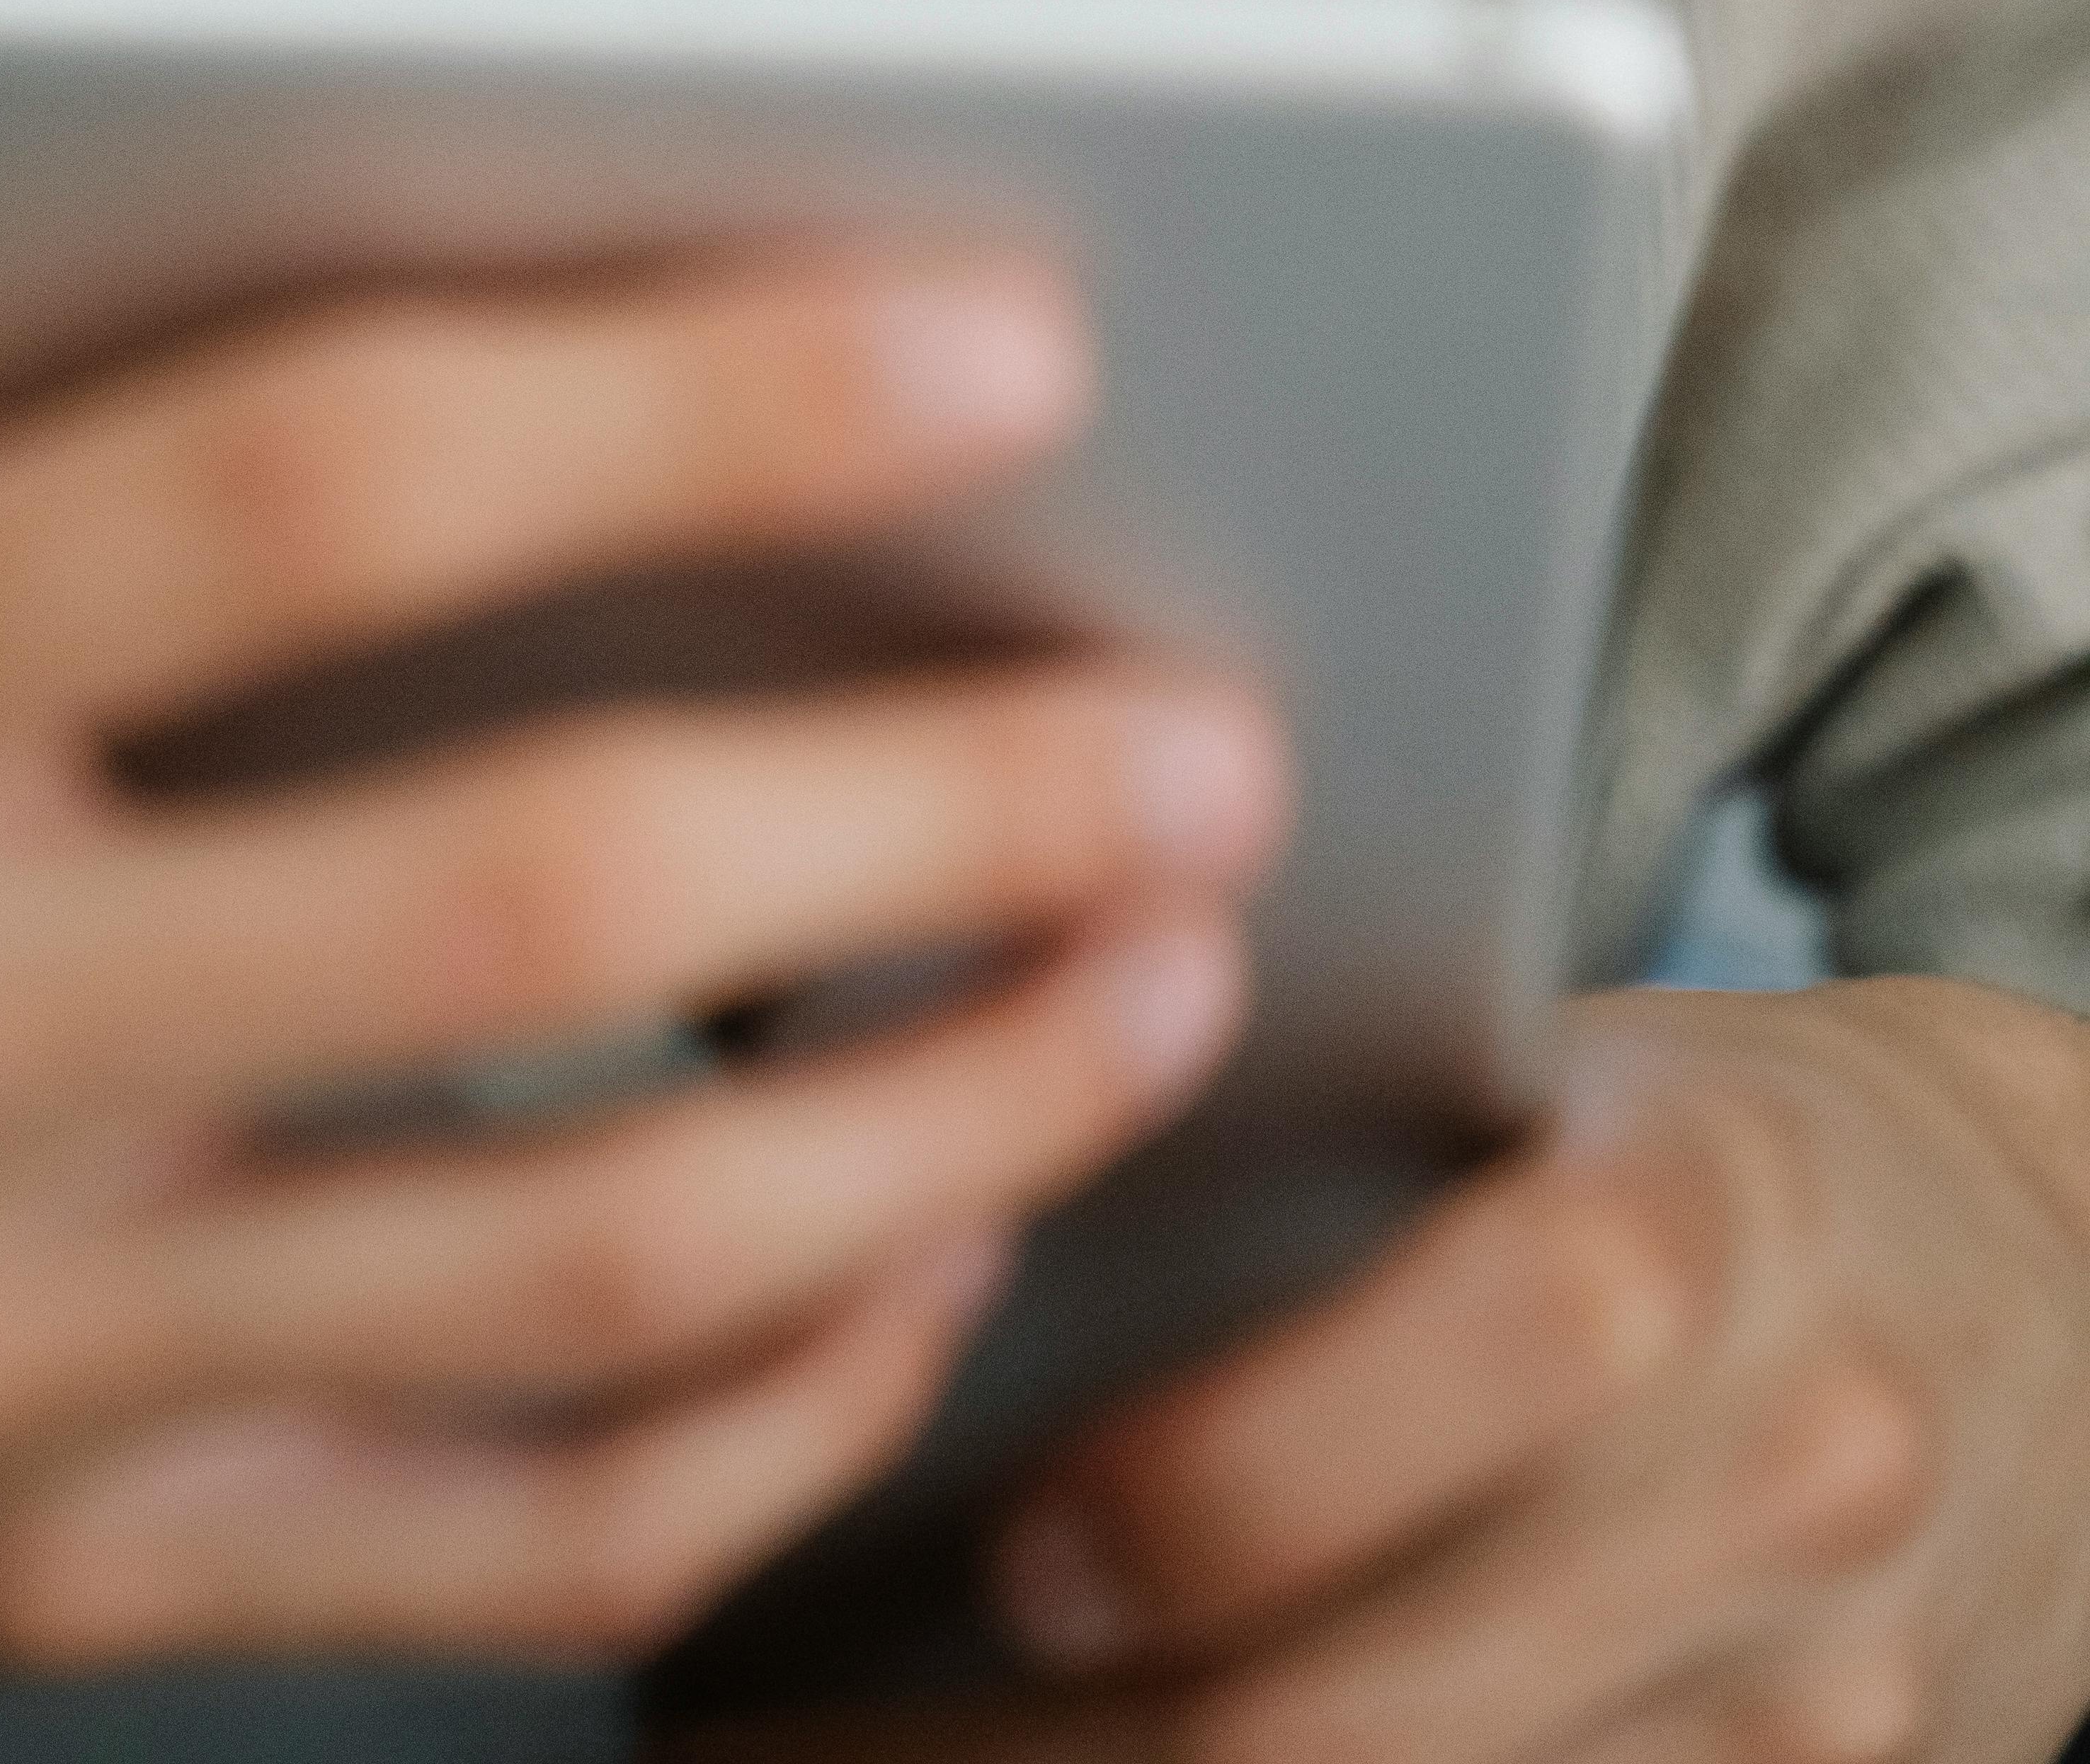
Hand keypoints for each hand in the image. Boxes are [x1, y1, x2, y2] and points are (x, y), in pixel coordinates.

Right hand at [0, 0, 1287, 1672]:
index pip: (301, 488)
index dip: (686, 391)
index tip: (1014, 325)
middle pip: (511, 903)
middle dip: (927, 803)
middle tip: (1211, 707)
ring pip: (568, 1265)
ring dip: (940, 1113)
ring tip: (1179, 959)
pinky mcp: (18, 1583)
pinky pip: (491, 1550)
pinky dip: (772, 1421)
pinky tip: (947, 1251)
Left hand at [675, 976, 2089, 1762]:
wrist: (2046, 1269)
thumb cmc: (1696, 1129)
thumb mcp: (1551, 1060)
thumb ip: (1311, 1131)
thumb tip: (946, 1186)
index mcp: (1707, 1206)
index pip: (1499, 1343)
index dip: (1240, 1466)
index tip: (1014, 1539)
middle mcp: (1791, 1469)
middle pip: (1395, 1689)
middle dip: (1059, 1755)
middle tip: (790, 1750)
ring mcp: (1823, 1693)